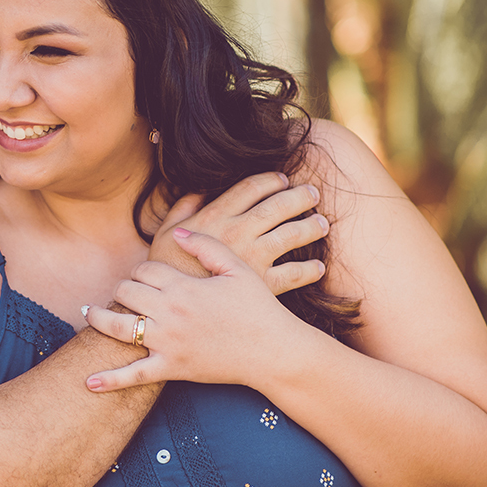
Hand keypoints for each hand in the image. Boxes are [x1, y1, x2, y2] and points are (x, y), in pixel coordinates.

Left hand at [85, 229, 304, 390]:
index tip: (148, 275)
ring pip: (119, 327)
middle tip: (124, 292)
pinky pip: (134, 375)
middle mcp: (169, 312)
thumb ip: (205, 245)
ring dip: (99, 318)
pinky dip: (110, 380)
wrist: (273, 351)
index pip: (145, 269)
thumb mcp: (236, 268)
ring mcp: (167, 342)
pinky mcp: (171, 368)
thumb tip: (178, 231)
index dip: (143, 269)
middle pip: (127, 292)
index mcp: (183, 286)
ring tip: (88, 313)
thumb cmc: (258, 308)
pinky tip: (89, 383)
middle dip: (123, 288)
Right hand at [148, 172, 327, 290]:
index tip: (282, 179)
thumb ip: (182, 208)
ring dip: (310, 226)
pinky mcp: (262, 285)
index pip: (251, 188)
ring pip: (291, 235)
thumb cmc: (166, 269)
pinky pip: (294, 274)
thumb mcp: (164, 232)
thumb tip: (197, 192)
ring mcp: (253, 258)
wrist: (172, 307)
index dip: (270, 180)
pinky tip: (318, 266)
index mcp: (215, 216)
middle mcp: (238, 232)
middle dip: (298, 197)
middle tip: (312, 193)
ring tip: (322, 223)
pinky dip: (310, 269)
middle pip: (277, 206)